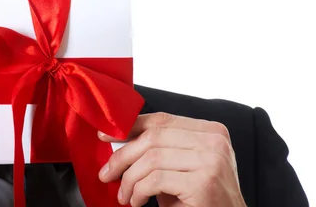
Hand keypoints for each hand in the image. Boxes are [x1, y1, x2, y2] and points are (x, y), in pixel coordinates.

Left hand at [98, 113, 245, 206]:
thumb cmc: (199, 198)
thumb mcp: (179, 165)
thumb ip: (158, 147)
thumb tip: (117, 137)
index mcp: (210, 131)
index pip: (161, 120)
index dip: (129, 127)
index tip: (105, 136)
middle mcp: (214, 141)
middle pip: (153, 138)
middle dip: (122, 156)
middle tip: (107, 173)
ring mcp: (212, 160)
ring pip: (151, 159)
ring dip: (129, 179)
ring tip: (124, 195)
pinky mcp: (203, 182)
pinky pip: (156, 180)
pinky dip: (139, 191)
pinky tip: (137, 201)